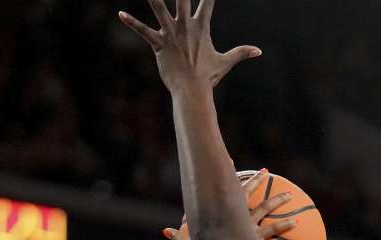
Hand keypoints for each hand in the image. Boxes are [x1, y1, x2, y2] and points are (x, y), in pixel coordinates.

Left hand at [119, 0, 260, 92]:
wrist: (192, 90)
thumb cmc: (208, 77)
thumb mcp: (226, 62)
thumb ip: (242, 52)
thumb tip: (259, 51)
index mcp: (200, 28)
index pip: (207, 2)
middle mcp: (185, 27)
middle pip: (183, 0)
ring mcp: (171, 34)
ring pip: (159, 10)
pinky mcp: (158, 44)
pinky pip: (143, 31)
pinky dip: (131, 23)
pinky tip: (121, 14)